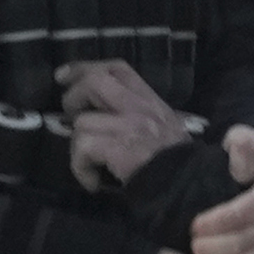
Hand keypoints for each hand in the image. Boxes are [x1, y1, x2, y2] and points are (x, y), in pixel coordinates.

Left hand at [58, 57, 201, 189]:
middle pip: (96, 81)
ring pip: (83, 123)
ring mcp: (130, 126)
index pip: (117, 69)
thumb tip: (100, 116)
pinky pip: (84, 148)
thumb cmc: (178, 165)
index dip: (85, 68)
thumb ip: (139, 117)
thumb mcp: (165, 129)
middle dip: (74, 95)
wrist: (189, 186)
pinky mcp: (119, 147)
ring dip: (78, 148)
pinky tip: (92, 182)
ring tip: (90, 164)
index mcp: (151, 101)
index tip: (63, 75)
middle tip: (70, 113)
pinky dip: (81, 167)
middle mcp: (140, 108)